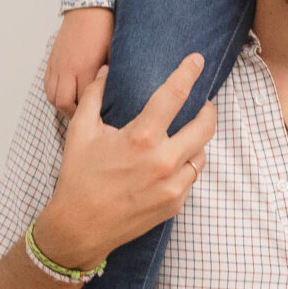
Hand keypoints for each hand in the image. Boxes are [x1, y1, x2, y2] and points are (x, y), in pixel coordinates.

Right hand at [33, 53, 217, 269]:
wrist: (80, 227)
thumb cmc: (78, 178)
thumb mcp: (80, 132)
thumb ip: (94, 96)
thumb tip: (104, 71)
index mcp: (141, 138)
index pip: (175, 95)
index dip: (188, 73)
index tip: (197, 60)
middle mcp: (163, 161)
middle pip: (205, 126)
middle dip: (208, 110)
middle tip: (204, 104)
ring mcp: (172, 186)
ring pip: (202, 154)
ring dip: (197, 141)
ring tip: (186, 134)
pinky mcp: (175, 204)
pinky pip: (191, 178)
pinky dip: (186, 166)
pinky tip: (173, 162)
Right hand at [45, 8, 114, 113]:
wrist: (88, 6)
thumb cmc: (106, 27)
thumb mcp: (116, 52)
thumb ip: (114, 75)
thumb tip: (120, 94)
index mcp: (85, 67)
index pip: (84, 100)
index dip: (93, 112)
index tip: (102, 118)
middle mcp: (67, 68)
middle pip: (64, 103)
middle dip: (75, 114)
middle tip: (89, 117)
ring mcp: (56, 64)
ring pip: (52, 96)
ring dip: (63, 106)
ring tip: (78, 108)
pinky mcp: (51, 60)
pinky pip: (47, 85)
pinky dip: (55, 94)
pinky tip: (67, 95)